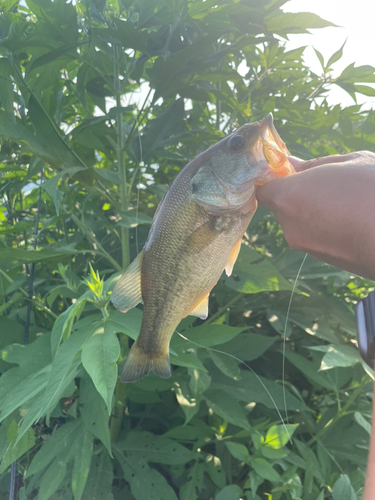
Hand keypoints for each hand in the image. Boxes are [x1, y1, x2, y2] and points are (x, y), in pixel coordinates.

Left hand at [256, 151, 374, 279]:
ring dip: (313, 210)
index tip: (288, 169)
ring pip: (299, 221)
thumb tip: (292, 164)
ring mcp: (306, 245)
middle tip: (325, 181)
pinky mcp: (324, 259)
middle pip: (281, 205)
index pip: (262, 189)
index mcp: (289, 196)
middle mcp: (289, 225)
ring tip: (346, 200)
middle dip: (296, 193)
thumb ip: (312, 165)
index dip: (273, 178)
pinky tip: (351, 217)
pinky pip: (315, 235)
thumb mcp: (349, 163)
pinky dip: (325, 226)